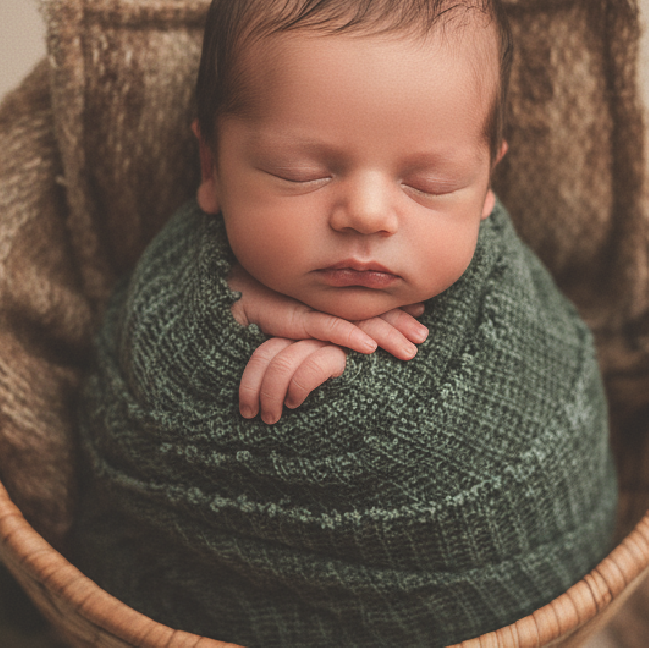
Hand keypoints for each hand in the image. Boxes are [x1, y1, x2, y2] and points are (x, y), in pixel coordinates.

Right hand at [229, 267, 427, 421]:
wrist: (225, 299)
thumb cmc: (259, 310)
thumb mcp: (299, 321)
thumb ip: (326, 326)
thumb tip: (360, 338)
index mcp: (328, 298)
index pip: (370, 304)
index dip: (396, 310)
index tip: (422, 314)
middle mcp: (323, 300)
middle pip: (369, 311)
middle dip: (400, 323)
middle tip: (423, 337)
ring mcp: (309, 307)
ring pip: (356, 321)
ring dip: (385, 334)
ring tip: (409, 348)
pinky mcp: (292, 318)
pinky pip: (326, 329)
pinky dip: (348, 337)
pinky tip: (368, 348)